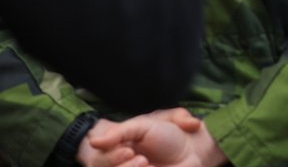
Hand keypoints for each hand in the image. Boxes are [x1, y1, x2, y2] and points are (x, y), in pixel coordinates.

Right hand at [82, 109, 223, 166]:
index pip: (98, 157)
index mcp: (117, 148)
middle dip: (123, 166)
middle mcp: (120, 163)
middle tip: (142, 159)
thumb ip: (120, 132)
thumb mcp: (144, 126)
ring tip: (147, 164)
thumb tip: (94, 142)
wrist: (193, 149)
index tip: (128, 151)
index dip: (111, 157)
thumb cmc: (169, 134)